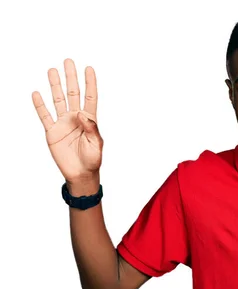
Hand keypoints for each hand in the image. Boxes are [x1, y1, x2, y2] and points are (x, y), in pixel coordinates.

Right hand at [32, 59, 102, 184]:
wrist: (80, 173)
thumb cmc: (92, 159)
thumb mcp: (96, 144)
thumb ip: (91, 128)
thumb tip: (82, 113)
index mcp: (89, 120)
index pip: (90, 97)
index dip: (90, 83)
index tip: (89, 68)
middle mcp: (76, 118)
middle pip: (72, 93)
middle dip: (70, 77)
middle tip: (68, 61)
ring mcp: (63, 123)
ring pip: (58, 100)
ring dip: (55, 86)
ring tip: (52, 71)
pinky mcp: (52, 132)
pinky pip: (45, 116)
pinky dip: (40, 105)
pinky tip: (37, 93)